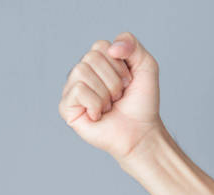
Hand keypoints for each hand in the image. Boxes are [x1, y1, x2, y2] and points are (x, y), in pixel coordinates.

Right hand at [59, 32, 161, 160]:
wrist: (141, 132)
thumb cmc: (142, 103)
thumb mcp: (146, 66)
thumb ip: (132, 44)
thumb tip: (111, 46)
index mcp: (98, 62)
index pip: (101, 46)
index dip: (119, 65)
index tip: (128, 81)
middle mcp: (82, 73)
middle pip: (91, 57)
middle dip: (113, 80)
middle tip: (119, 96)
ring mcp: (72, 90)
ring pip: (82, 71)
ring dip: (105, 93)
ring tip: (109, 106)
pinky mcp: (67, 108)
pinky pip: (78, 90)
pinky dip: (95, 104)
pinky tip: (99, 115)